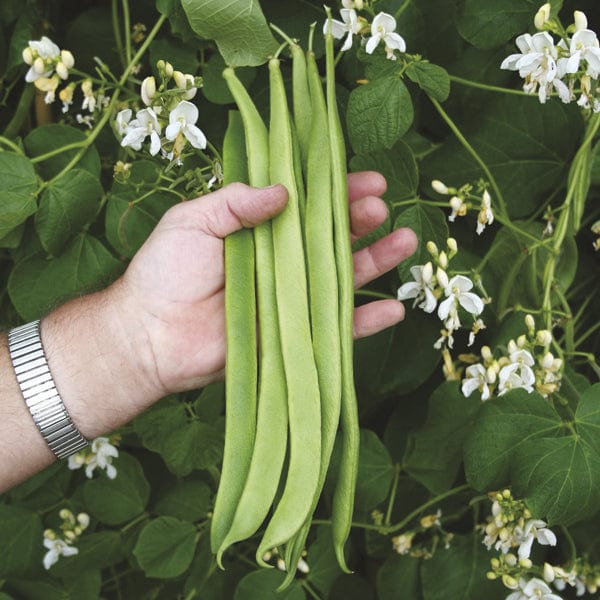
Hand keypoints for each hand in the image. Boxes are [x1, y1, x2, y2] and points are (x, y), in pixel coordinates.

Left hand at [116, 171, 416, 395]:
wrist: (149, 336)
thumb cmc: (164, 273)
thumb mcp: (193, 220)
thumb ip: (236, 200)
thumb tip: (285, 190)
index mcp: (259, 230)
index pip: (306, 205)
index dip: (337, 191)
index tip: (369, 177)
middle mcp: (280, 263)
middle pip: (330, 239)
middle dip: (360, 221)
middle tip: (383, 207)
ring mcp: (289, 300)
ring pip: (341, 278)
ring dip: (376, 261)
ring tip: (404, 241)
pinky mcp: (292, 336)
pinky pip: (336, 330)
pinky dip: (366, 321)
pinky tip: (395, 308)